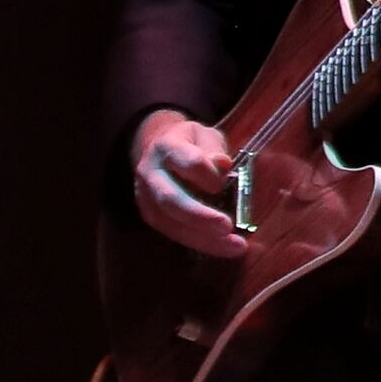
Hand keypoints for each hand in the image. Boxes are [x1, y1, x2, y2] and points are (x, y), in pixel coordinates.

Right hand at [130, 109, 245, 259]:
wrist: (156, 147)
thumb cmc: (190, 142)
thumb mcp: (205, 135)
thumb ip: (214, 149)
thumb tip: (222, 166)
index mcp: (167, 147)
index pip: (186, 161)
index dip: (205, 174)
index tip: (221, 184)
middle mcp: (150, 174)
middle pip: (171, 200)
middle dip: (200, 217)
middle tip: (227, 227)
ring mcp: (146, 198)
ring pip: (170, 223)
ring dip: (203, 238)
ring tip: (234, 246)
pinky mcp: (151, 217)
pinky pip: (174, 233)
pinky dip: (200, 243)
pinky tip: (222, 247)